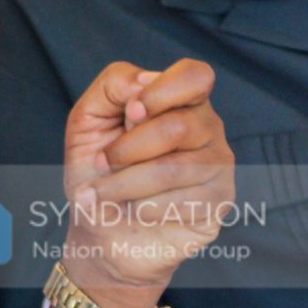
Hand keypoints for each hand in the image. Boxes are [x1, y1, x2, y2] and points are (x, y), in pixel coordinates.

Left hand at [59, 59, 233, 307]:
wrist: (102, 231)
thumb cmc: (99, 172)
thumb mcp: (88, 120)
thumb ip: (113, 86)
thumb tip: (144, 83)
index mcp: (182, 99)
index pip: (195, 76)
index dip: (160, 93)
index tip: (130, 113)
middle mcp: (208, 127)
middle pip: (177, 127)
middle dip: (126, 150)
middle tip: (103, 163)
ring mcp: (219, 165)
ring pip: (173, 169)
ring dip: (124, 185)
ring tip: (105, 194)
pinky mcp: (219, 202)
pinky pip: (181, 202)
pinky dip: (143, 209)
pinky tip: (136, 211)